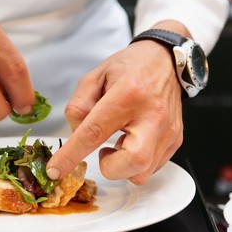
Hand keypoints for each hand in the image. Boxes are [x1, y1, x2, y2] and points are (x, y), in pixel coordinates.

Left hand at [47, 31, 183, 184]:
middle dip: (110, 169)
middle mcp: (152, 115)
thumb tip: (75, 137)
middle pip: (134, 161)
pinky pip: (152, 168)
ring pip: (143, 172)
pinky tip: (130, 143)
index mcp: (127, 95)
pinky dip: (134, 164)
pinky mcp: (176, 140)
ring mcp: (168, 130)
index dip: (71, 156)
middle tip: (103, 153)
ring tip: (118, 143)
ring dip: (122, 167)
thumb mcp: (93, 77)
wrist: (165, 60)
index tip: (56, 170)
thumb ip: (78, 106)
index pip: (94, 133)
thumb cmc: (128, 68)